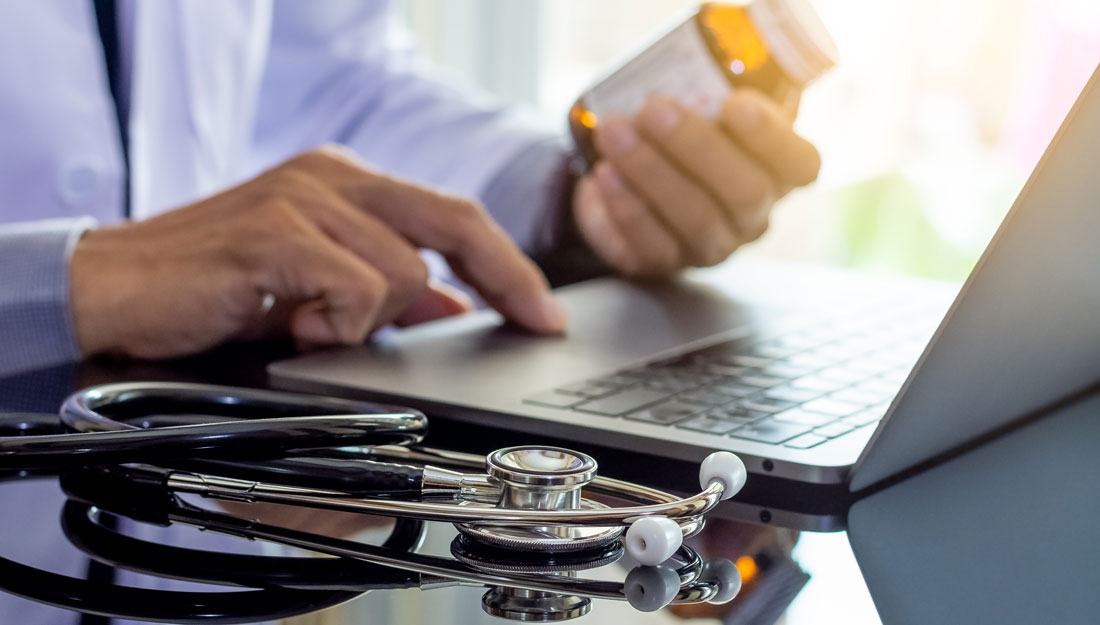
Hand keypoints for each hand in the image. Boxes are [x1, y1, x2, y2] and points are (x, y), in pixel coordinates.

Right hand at [70, 146, 566, 358]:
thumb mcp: (315, 292)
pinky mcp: (277, 230)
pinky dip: (336, 325)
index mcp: (347, 184)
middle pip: (457, 221)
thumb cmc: (214, 290)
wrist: (114, 289)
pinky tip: (293, 326)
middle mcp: (333, 177)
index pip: (454, 215)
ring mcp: (306, 198)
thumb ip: (382, 296)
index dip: (508, 264)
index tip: (542, 311)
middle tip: (534, 321)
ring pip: (407, 273)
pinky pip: (357, 287)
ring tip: (310, 326)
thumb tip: (451, 313)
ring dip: (370, 322)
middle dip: (507, 278)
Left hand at [573, 89, 820, 277]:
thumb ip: (710, 95)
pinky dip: (626, 207)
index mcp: (778, 171)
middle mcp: (754, 215)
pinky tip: (605, 174)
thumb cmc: (682, 133)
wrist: (632, 178)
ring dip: (651, 171)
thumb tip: (688, 72)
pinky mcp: (667, 263)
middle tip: (655, 109)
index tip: (734, 103)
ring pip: (695, 217)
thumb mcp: (706, 108)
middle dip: (696, 147)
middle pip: (744, 191)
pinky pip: (651, 244)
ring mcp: (714, 245)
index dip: (770, 137)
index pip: (800, 163)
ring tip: (615, 132)